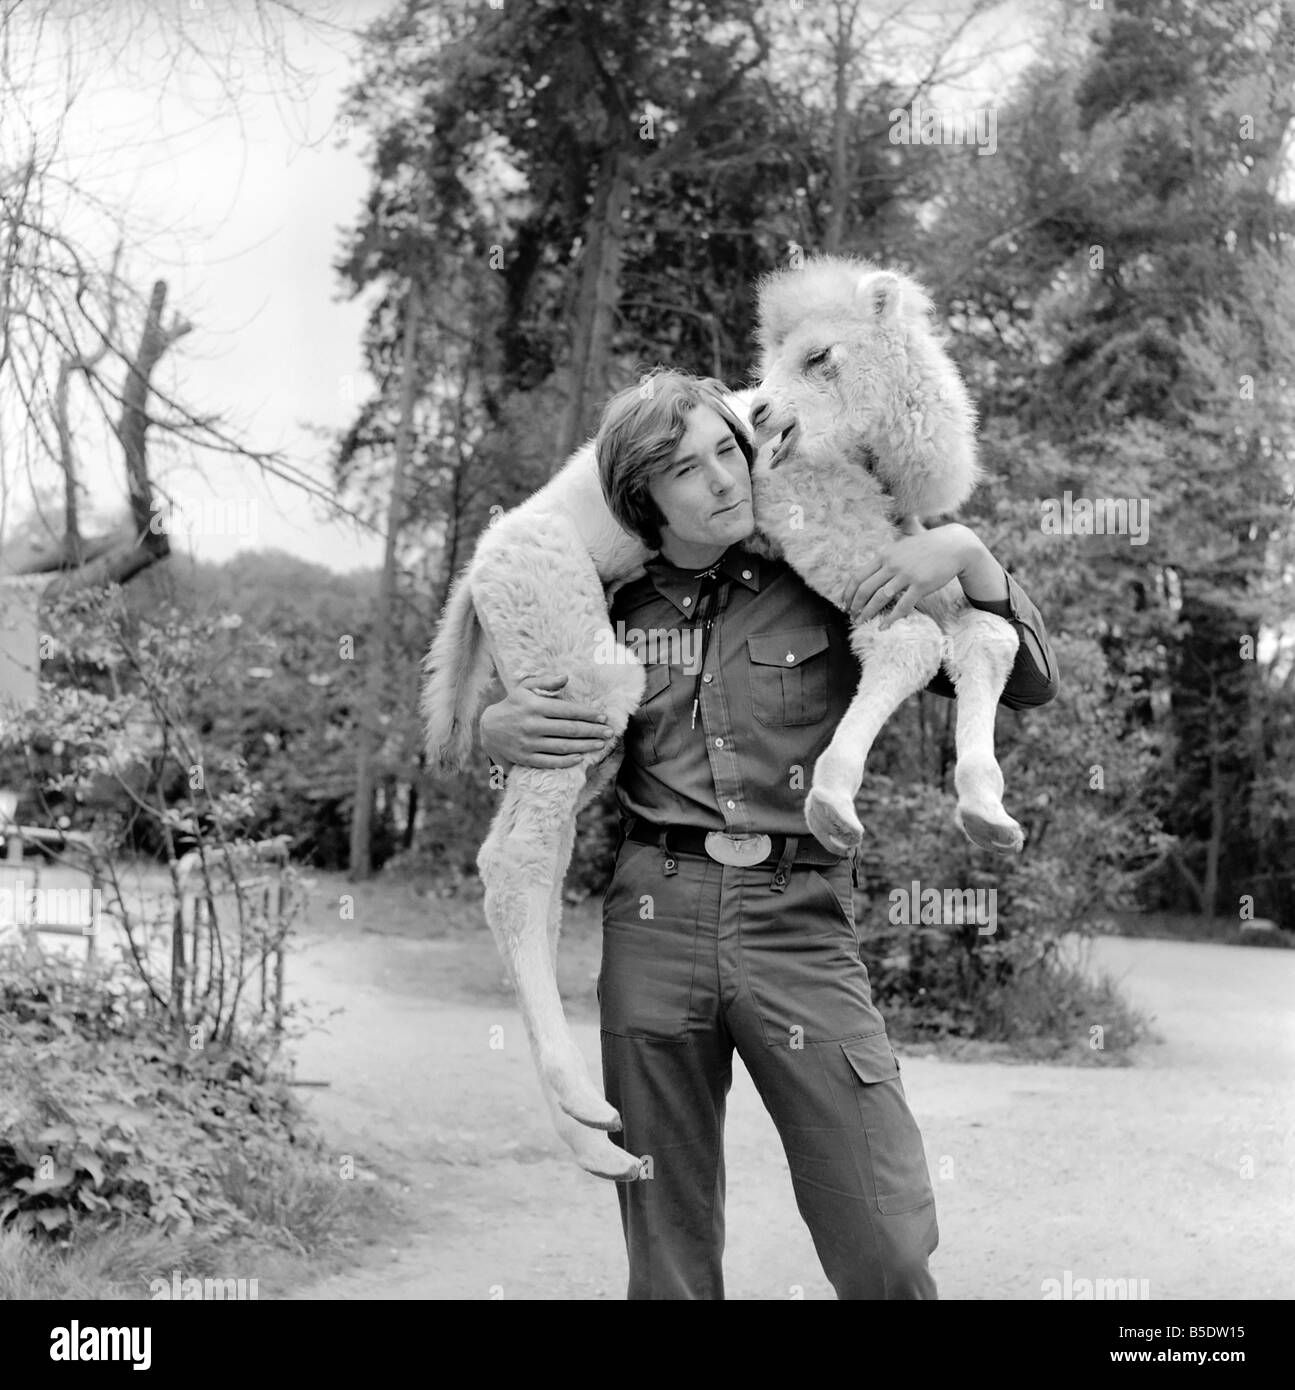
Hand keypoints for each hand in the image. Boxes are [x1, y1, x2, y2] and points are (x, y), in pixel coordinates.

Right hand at [479, 673, 614, 768]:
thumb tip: (565, 677)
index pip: (567, 710)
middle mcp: (532, 725)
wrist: (489, 729)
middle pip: (569, 730)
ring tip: (600, 744)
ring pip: (562, 747)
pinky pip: (550, 761)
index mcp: (534, 706)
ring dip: (584, 746)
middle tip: (609, 732)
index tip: (603, 717)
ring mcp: (529, 744)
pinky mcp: (525, 758)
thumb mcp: (524, 688)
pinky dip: (566, 761)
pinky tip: (580, 757)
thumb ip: (545, 681)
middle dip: (592, 731)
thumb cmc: (513, 705)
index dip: (587, 714)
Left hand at [844, 524, 1004, 628]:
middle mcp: (892, 564)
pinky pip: (902, 606)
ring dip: (868, 613)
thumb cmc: (927, 547)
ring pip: (879, 599)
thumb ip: (886, 558)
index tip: (844, 604)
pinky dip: (891, 618)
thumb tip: (871, 570)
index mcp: (884, 555)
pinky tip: (883, 626)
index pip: (858, 576)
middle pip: (865, 589)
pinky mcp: (920, 585)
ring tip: (862, 622)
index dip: (848, 593)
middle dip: (855, 606)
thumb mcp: (901, 546)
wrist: (954, 545)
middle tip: (852, 617)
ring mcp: (906, 574)